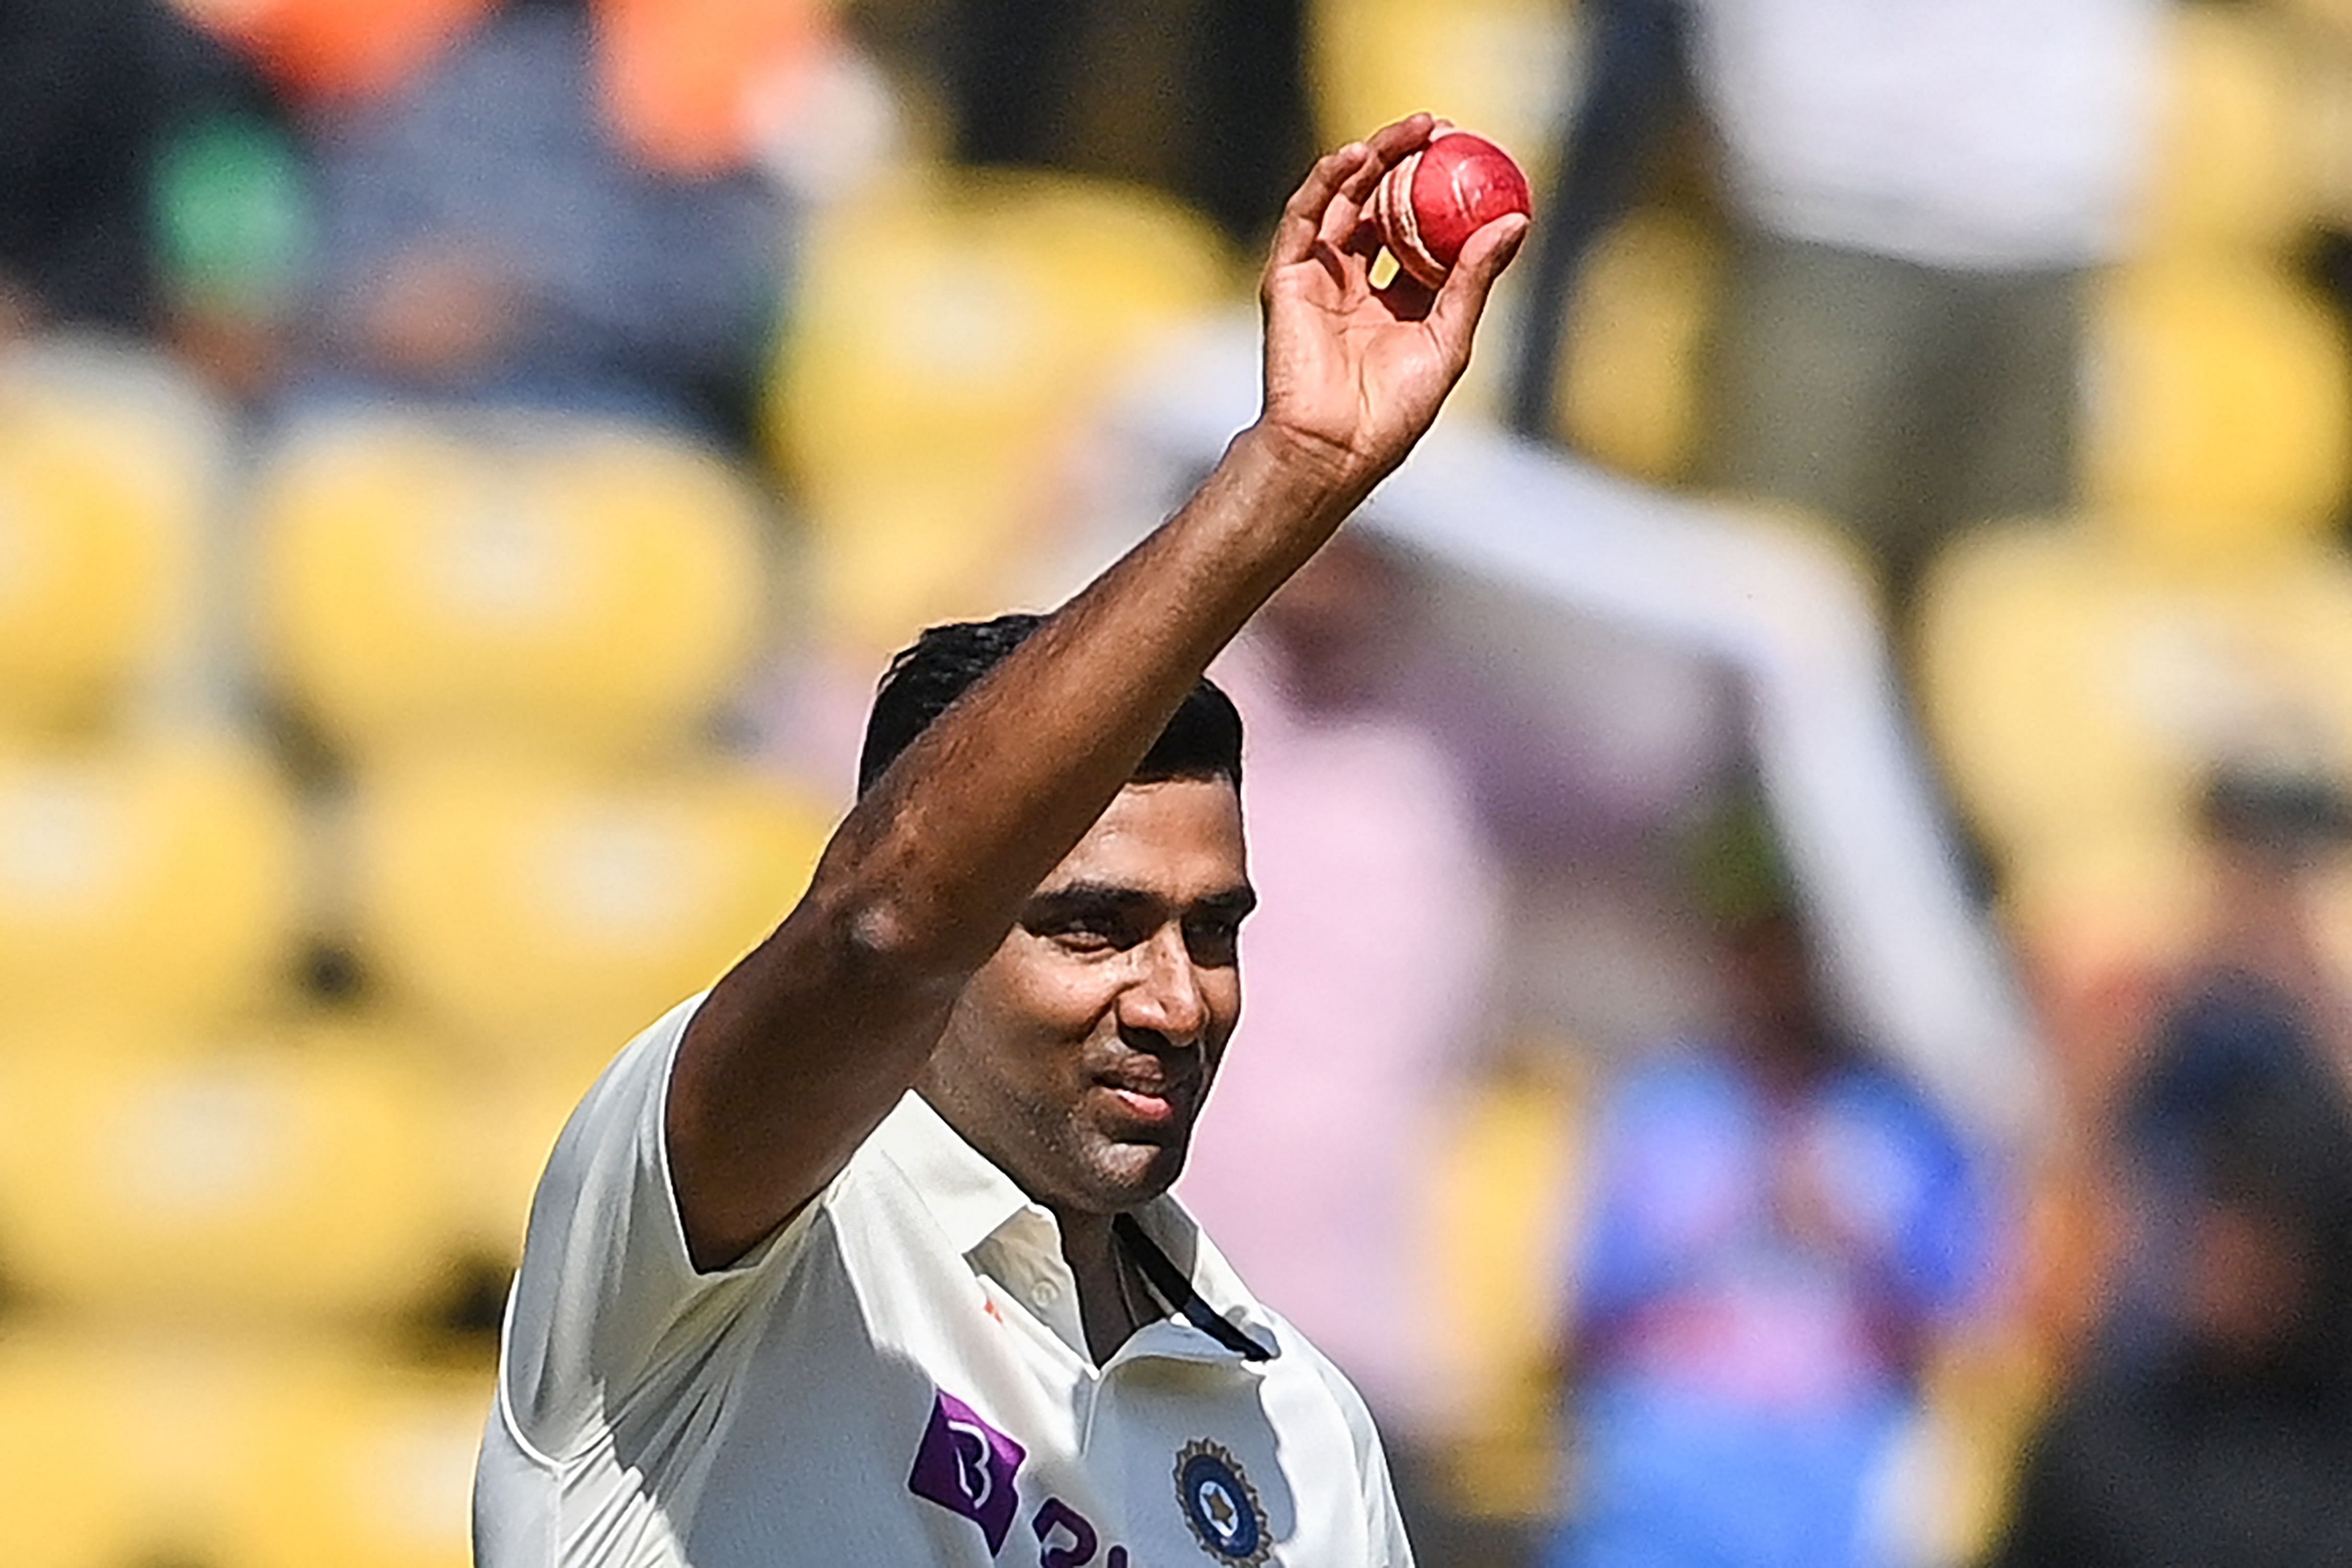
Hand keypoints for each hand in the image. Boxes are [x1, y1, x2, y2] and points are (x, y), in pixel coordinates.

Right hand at [1256, 115, 1528, 494]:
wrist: (1333, 448)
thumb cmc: (1393, 412)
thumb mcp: (1449, 338)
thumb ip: (1474, 279)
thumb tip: (1516, 219)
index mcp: (1397, 300)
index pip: (1418, 229)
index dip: (1439, 190)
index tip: (1468, 155)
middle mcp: (1357, 283)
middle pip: (1380, 205)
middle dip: (1406, 162)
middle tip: (1438, 129)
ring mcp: (1320, 278)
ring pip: (1343, 202)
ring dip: (1372, 160)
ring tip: (1409, 131)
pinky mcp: (1288, 279)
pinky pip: (1305, 220)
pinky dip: (1325, 183)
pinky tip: (1355, 157)